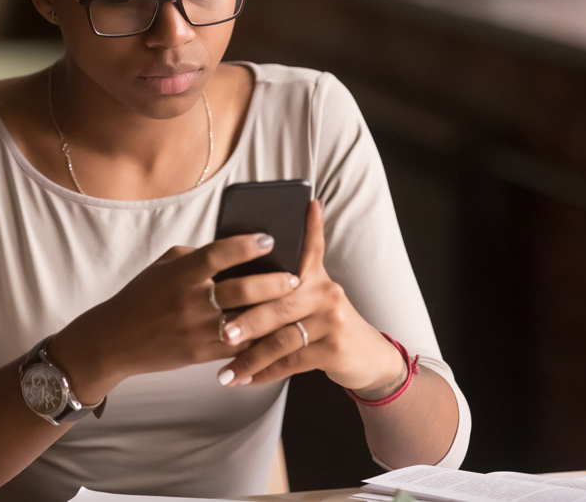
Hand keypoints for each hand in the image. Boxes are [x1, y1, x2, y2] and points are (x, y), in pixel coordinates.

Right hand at [49, 233, 300, 402]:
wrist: (115, 340)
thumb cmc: (142, 297)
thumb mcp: (164, 267)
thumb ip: (197, 257)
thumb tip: (234, 249)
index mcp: (181, 273)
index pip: (219, 253)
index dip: (246, 245)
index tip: (270, 239)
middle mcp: (190, 300)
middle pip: (241, 289)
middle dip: (273, 283)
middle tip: (295, 277)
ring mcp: (196, 329)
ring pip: (245, 321)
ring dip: (272, 314)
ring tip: (293, 306)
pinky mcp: (200, 354)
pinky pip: (238, 347)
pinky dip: (258, 339)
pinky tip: (276, 332)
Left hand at [213, 200, 405, 394]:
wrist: (366, 356)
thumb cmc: (323, 323)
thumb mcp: (311, 295)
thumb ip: (282, 282)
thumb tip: (241, 266)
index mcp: (315, 275)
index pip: (310, 245)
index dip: (308, 225)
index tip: (305, 204)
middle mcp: (326, 292)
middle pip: (279, 304)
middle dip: (247, 320)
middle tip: (220, 332)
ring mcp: (333, 320)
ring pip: (282, 339)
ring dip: (250, 358)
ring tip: (225, 372)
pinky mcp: (335, 348)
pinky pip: (292, 362)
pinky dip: (266, 373)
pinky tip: (245, 380)